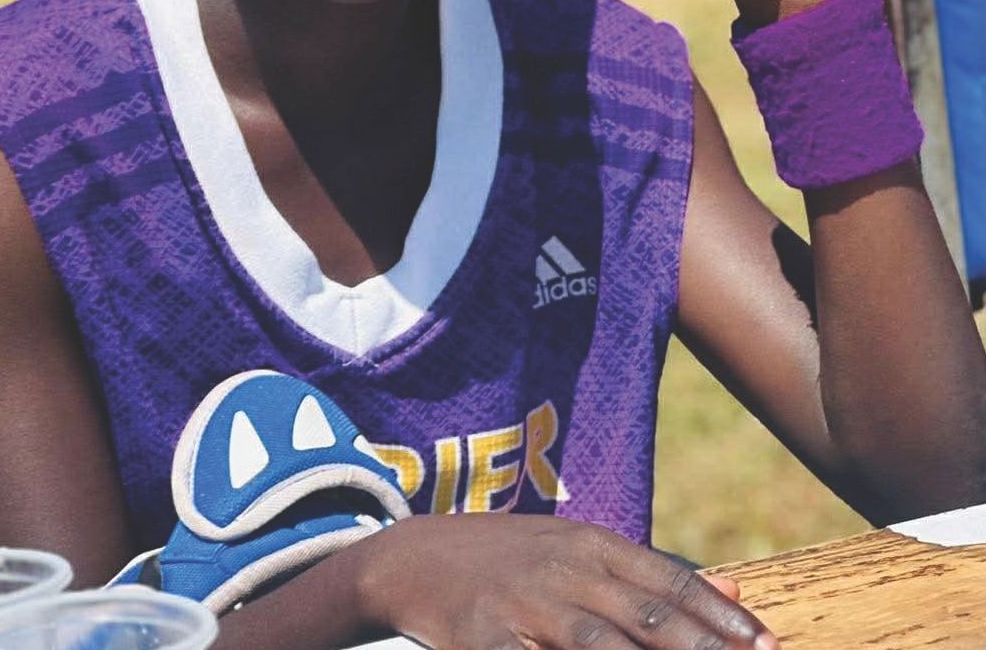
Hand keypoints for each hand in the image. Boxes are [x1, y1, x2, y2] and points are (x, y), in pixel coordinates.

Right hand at [361, 513, 777, 649]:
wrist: (414, 558)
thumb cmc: (511, 558)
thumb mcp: (577, 549)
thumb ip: (651, 574)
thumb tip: (738, 595)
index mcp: (588, 544)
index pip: (668, 582)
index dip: (720, 616)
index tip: (770, 645)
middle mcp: (562, 570)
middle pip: (646, 618)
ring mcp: (524, 606)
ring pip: (600, 645)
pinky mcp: (486, 641)